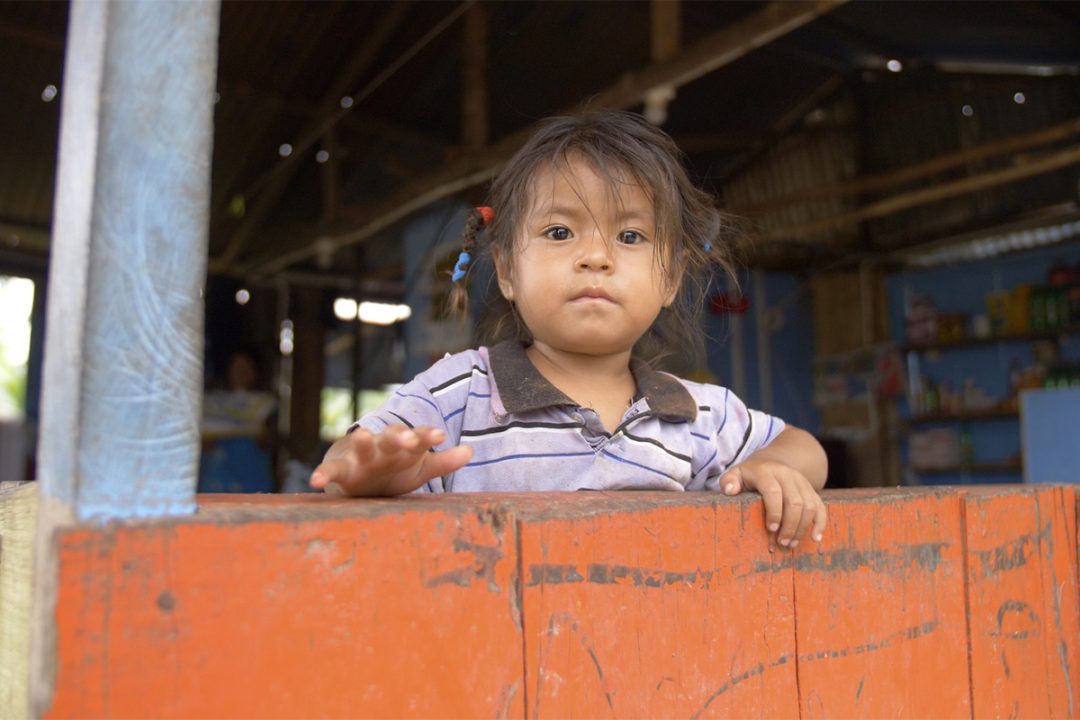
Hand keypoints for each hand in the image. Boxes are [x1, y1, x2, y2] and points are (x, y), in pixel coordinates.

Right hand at [309, 424, 472, 496]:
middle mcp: (382, 446)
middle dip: (399, 436)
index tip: (440, 436)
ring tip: (362, 435)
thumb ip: (444, 461)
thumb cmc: (394, 470)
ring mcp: (360, 457)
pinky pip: (330, 470)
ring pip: (362, 446)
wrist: (360, 479)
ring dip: (362, 441)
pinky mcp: (341, 470)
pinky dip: (322, 474)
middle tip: (407, 437)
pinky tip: (315, 481)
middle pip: (391, 437)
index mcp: (404, 445)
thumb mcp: (421, 468)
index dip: (428, 436)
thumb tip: (470, 451)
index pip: (418, 437)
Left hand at [720, 459, 825, 548]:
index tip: (771, 529)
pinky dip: (819, 523)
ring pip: (809, 506)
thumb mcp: (737, 473)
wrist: (773, 461)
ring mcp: (802, 482)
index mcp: (766, 471)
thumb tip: (729, 490)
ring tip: (791, 544)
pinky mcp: (811, 489)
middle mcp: (787, 475)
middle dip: (790, 525)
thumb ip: (729, 480)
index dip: (774, 511)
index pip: (773, 491)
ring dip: (802, 527)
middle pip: (795, 501)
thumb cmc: (751, 474)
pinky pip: (820, 506)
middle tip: (782, 543)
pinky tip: (815, 538)